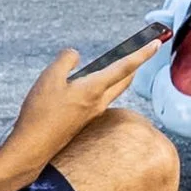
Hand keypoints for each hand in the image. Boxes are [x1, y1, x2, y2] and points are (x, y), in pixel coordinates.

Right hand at [2, 41, 161, 173]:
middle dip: (135, 64)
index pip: (125, 67)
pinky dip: (102, 86)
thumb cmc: (41, 113)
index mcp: (94, 89)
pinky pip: (100, 98)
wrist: (34, 147)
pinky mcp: (85, 120)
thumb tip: (75, 55)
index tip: (157, 43)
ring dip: (119, 75)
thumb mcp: (49, 77)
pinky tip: (87, 84)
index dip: (142, 53)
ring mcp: (93, 113)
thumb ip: (65, 60)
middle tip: (141, 50)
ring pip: (113, 89)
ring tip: (115, 62)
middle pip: (125, 79)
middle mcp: (99, 102)